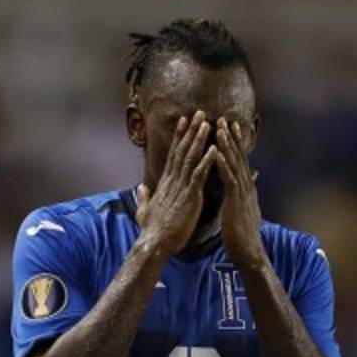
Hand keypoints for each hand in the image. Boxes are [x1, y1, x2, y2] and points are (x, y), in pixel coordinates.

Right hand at [136, 111, 216, 253]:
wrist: (155, 244)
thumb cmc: (152, 230)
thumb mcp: (145, 209)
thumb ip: (145, 196)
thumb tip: (142, 188)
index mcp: (166, 182)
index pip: (174, 154)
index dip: (179, 137)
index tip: (184, 122)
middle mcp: (173, 180)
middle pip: (182, 149)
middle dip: (190, 130)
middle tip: (198, 112)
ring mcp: (181, 187)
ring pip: (191, 157)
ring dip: (199, 139)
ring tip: (207, 122)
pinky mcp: (189, 196)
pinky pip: (199, 175)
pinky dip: (207, 161)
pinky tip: (214, 149)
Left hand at [215, 117, 266, 269]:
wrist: (248, 253)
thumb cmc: (242, 235)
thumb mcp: (244, 209)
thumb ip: (246, 192)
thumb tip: (251, 179)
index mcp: (244, 189)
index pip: (239, 161)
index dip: (234, 143)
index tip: (228, 126)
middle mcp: (246, 187)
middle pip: (238, 157)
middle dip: (231, 138)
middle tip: (224, 118)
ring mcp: (242, 194)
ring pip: (234, 165)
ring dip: (227, 146)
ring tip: (220, 129)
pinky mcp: (236, 203)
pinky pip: (229, 181)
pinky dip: (223, 166)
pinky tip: (217, 154)